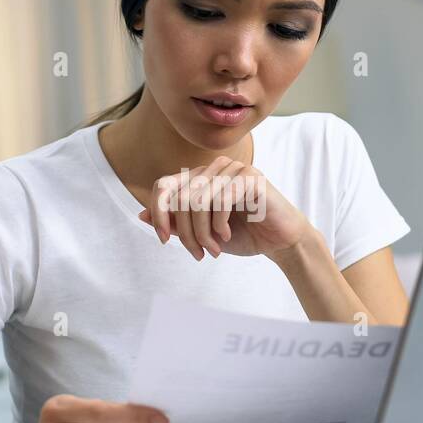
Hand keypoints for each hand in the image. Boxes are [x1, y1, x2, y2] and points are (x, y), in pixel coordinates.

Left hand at [138, 156, 312, 260]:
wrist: (280, 241)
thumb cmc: (243, 235)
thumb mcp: (202, 233)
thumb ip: (176, 223)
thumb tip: (142, 215)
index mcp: (200, 178)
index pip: (163, 185)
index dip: (158, 212)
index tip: (165, 239)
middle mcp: (213, 168)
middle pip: (180, 197)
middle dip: (185, 232)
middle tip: (199, 253)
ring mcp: (233, 169)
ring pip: (198, 201)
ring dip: (202, 233)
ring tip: (214, 249)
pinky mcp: (250, 177)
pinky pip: (220, 200)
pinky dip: (219, 224)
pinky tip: (227, 235)